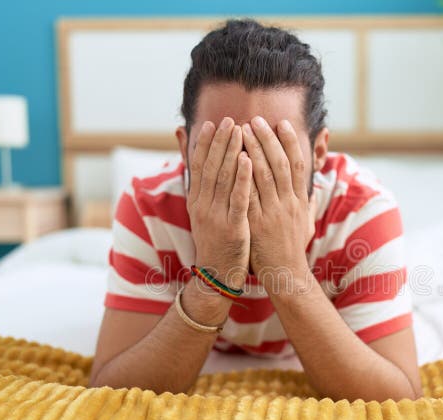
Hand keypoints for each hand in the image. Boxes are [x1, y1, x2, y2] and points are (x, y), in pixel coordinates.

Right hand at [187, 117, 252, 289]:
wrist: (218, 275)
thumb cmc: (216, 241)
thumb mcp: (203, 213)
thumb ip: (202, 188)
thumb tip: (194, 174)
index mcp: (196, 201)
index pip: (198, 166)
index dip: (205, 144)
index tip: (212, 123)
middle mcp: (203, 206)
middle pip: (211, 167)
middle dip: (220, 142)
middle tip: (229, 120)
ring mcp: (216, 216)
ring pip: (223, 178)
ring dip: (231, 153)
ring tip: (240, 131)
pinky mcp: (233, 227)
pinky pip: (238, 198)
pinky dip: (242, 178)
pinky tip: (248, 160)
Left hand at [241, 116, 317, 291]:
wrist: (286, 274)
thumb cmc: (292, 249)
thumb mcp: (305, 223)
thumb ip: (307, 204)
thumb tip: (314, 189)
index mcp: (299, 200)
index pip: (296, 164)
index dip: (289, 141)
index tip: (281, 123)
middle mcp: (288, 203)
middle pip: (280, 163)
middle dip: (267, 139)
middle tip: (255, 119)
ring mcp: (274, 213)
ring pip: (265, 175)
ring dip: (253, 150)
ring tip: (241, 131)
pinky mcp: (258, 224)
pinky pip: (250, 195)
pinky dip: (244, 177)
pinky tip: (236, 160)